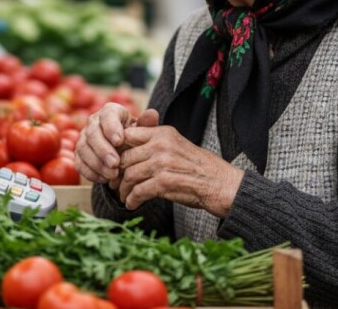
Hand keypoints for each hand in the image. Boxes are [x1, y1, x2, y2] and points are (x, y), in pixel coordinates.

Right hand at [74, 103, 157, 183]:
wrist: (126, 151)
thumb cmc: (136, 138)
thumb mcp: (143, 131)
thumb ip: (147, 124)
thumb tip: (152, 114)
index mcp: (110, 111)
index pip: (107, 115)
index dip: (111, 128)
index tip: (119, 142)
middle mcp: (94, 122)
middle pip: (92, 133)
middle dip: (103, 150)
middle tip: (115, 163)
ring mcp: (83, 138)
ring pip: (83, 149)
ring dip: (97, 163)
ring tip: (112, 175)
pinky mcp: (79, 154)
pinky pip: (79, 163)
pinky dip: (91, 172)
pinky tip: (104, 179)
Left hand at [117, 125, 243, 216]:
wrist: (222, 184)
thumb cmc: (200, 168)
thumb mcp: (178, 146)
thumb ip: (156, 144)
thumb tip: (128, 152)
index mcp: (163, 133)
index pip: (128, 134)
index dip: (117, 149)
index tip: (114, 162)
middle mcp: (161, 145)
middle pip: (125, 157)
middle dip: (117, 173)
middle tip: (114, 183)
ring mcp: (162, 163)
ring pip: (129, 175)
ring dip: (123, 189)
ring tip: (123, 196)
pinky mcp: (164, 182)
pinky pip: (138, 191)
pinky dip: (131, 200)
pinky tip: (131, 204)